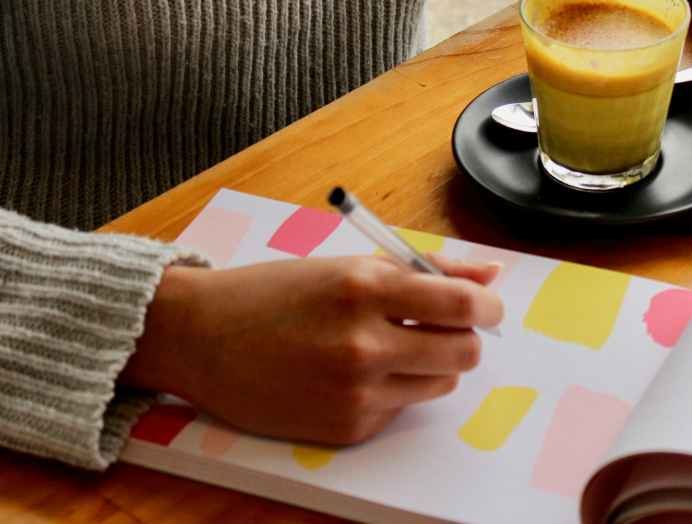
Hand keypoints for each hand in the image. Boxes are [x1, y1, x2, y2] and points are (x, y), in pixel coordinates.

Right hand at [121, 255, 503, 444]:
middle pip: (464, 350)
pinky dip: (392, 389)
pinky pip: (401, 407)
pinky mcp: (347, 425)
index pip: (462, 304)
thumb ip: (424, 268)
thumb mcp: (346, 265)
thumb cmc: (272, 294)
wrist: (201, 338)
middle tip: (442, 327)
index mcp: (363, 286)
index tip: (487, 306)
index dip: (486, 306)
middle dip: (464, 337)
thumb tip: (490, 276)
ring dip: (430, 364)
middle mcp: (362, 342)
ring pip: (440, 382)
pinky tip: (352, 373)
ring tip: (389, 346)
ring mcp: (355, 390)